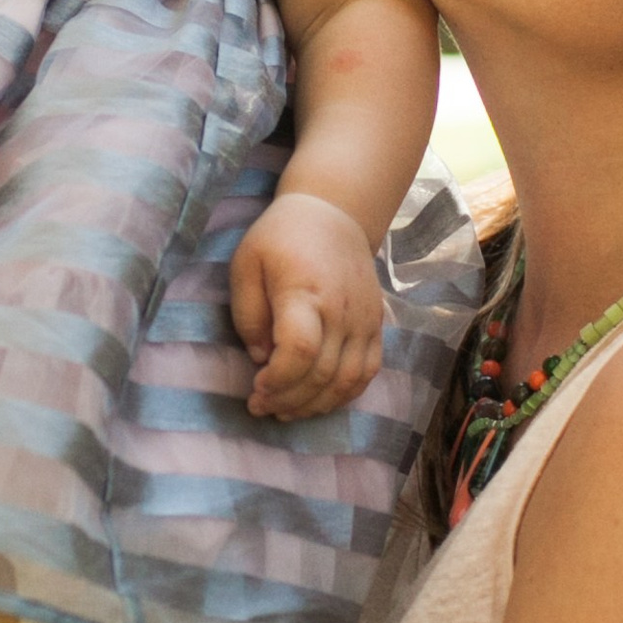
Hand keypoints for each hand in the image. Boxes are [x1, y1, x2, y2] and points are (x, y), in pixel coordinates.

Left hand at [231, 192, 385, 421]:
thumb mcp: (246, 265)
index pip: (300, 351)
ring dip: (315, 406)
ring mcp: (364, 319)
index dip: (277, 381)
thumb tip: (262, 358)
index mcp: (304, 291)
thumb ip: (249, 315)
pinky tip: (318, 400)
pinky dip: (343, 395)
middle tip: (261, 407)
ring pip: (347, 381)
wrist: (334, 213)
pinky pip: (367, 373)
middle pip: (322, 374)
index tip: (254, 388)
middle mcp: (341, 310)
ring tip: (286, 410)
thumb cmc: (280, 239)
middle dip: (288, 401)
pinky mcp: (376, 325)